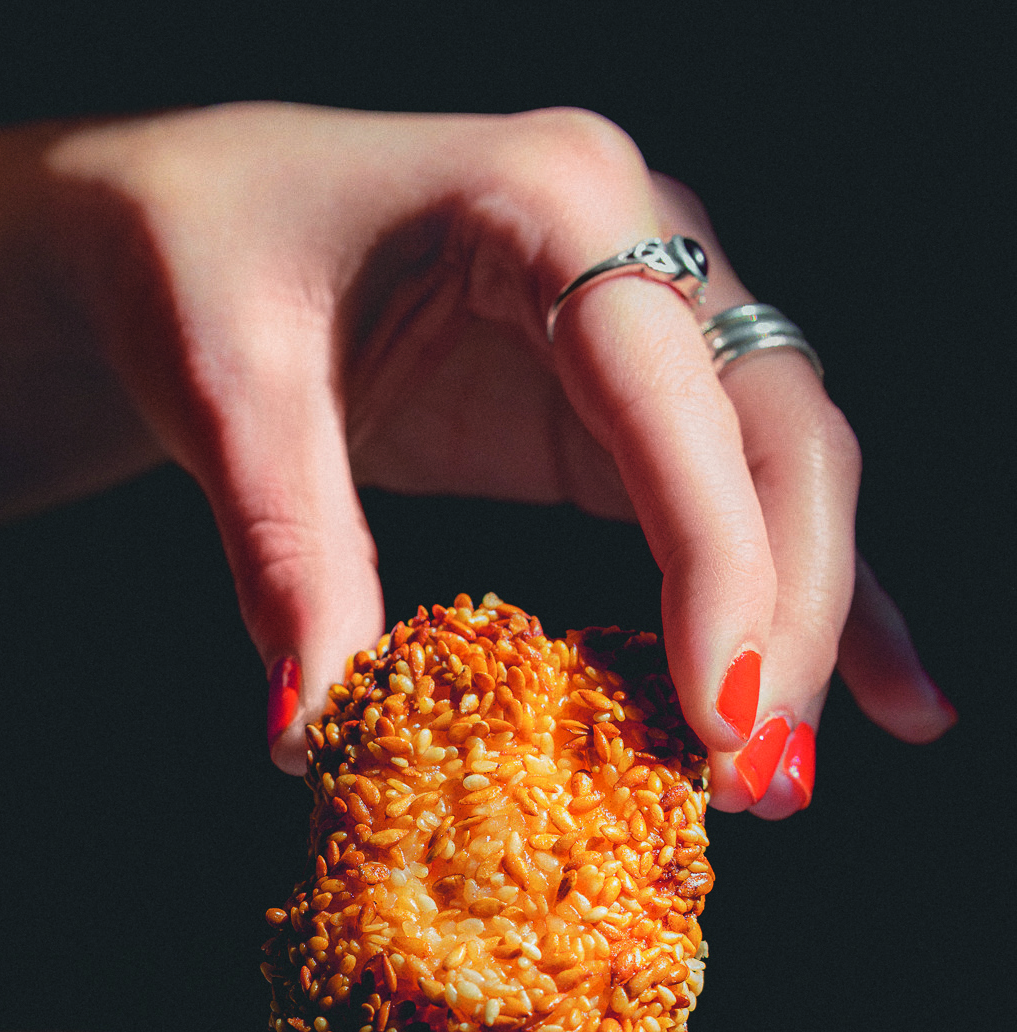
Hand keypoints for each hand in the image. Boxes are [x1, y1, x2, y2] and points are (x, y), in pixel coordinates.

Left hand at [46, 103, 951, 810]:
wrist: (190, 223)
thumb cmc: (205, 269)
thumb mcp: (230, 400)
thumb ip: (286, 556)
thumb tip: (313, 730)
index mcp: (551, 203)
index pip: (678, 408)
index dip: (720, 570)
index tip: (718, 721)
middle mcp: (637, 241)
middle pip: (777, 440)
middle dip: (783, 618)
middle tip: (753, 786)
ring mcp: (650, 312)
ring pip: (786, 472)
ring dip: (809, 625)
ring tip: (785, 783)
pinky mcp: (633, 394)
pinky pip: (747, 493)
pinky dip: (812, 593)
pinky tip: (882, 698)